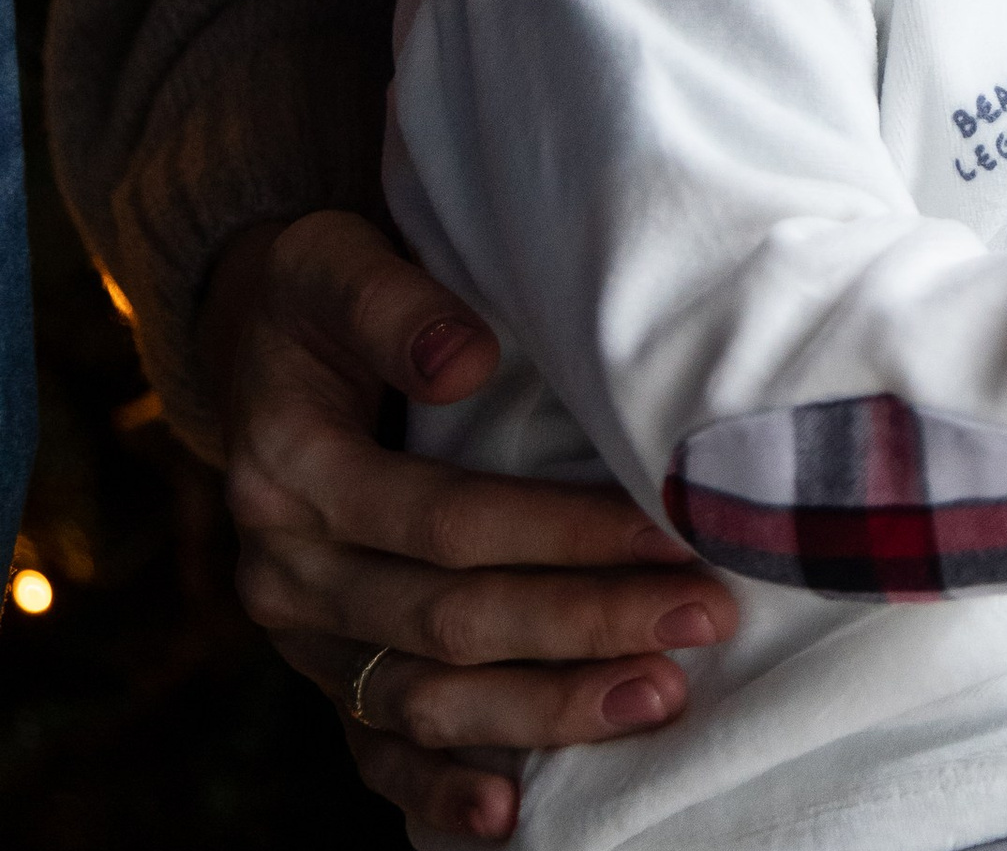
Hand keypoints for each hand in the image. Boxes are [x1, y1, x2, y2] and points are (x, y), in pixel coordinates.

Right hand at [209, 213, 737, 842]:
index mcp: (293, 470)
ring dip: (545, 709)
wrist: (251, 334)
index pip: (446, 519)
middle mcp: (288, 567)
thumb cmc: (319, 291)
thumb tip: (467, 357)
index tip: (669, 530)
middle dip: (585, 624)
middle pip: (451, 619)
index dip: (560, 534)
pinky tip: (510, 817)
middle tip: (703, 617)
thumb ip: (395, 306)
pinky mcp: (326, 662)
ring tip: (658, 698)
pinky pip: (372, 746)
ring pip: (424, 698)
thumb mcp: (337, 263)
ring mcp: (304, 630)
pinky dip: (436, 787)